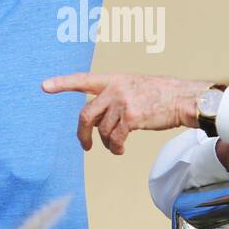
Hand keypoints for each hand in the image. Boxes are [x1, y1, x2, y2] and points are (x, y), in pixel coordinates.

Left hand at [42, 73, 210, 154]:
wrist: (184, 98)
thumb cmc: (163, 95)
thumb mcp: (135, 86)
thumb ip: (116, 95)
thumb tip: (101, 117)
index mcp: (114, 79)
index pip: (83, 79)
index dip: (63, 83)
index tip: (45, 86)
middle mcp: (116, 88)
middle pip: (86, 114)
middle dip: (82, 134)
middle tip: (85, 146)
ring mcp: (123, 102)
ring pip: (103, 130)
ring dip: (108, 143)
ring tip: (116, 147)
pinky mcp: (132, 117)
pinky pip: (115, 138)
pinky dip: (116, 147)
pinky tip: (120, 149)